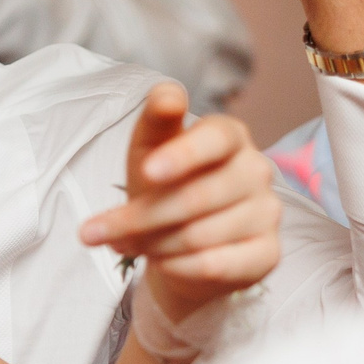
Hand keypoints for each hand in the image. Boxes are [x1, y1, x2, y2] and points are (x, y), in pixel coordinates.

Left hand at [79, 82, 281, 322]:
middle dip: (139, 218)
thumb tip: (168, 96)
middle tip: (95, 232)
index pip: (216, 138)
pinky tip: (161, 264)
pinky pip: (218, 265)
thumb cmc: (162, 184)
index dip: (183, 155)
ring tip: (128, 244)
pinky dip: (179, 268)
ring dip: (153, 245)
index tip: (147, 172)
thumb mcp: (148, 148)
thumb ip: (156, 120)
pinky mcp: (268, 252)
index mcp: (230, 135)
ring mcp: (268, 212)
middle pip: (197, 197)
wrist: (177, 241)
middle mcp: (257, 170)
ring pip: (201, 235)